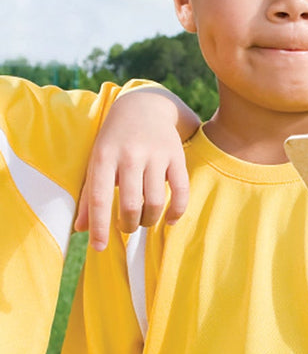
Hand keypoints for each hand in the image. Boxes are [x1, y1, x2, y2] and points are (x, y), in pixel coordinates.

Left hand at [76, 87, 196, 249]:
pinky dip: (176, 211)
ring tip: (144, 221)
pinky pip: (180, 191)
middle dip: (127, 225)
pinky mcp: (176, 156)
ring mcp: (155, 155)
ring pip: (154, 201)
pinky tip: (170, 220)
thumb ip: (88, 196)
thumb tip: (80, 230)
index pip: (98, 198)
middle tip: (126, 228)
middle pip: (129, 204)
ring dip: (149, 220)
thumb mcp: (97, 162)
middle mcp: (129, 155)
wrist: (144, 106)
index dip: (98, 226)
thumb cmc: (114, 140)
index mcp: (103, 157)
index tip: (98, 248)